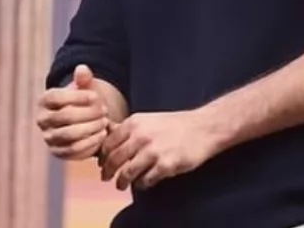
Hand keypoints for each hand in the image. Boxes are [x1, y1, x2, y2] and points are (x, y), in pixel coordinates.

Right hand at [36, 65, 108, 158]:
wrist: (81, 123)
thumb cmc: (82, 102)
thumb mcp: (83, 88)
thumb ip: (83, 79)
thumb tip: (82, 69)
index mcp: (44, 101)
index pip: (56, 97)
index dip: (78, 97)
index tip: (96, 97)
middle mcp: (42, 120)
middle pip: (64, 116)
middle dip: (88, 114)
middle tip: (104, 111)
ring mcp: (49, 138)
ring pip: (70, 135)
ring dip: (91, 128)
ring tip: (104, 123)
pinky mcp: (58, 153)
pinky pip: (74, 150)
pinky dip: (91, 143)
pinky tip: (102, 134)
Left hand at [99, 109, 220, 190]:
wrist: (202, 128)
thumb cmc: (174, 124)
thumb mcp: (146, 119)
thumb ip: (127, 127)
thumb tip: (106, 130)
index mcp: (133, 123)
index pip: (108, 143)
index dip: (102, 156)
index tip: (101, 164)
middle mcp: (140, 136)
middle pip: (114, 159)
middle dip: (108, 171)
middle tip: (106, 178)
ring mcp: (153, 151)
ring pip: (128, 172)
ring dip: (122, 181)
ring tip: (121, 185)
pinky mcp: (166, 165)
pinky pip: (146, 180)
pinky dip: (141, 184)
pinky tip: (141, 184)